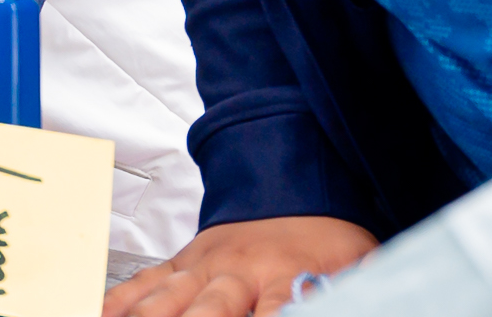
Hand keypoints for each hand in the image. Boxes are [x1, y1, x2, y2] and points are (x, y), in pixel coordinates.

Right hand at [103, 218, 376, 316]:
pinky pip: (144, 282)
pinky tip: (105, 313)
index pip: (280, 311)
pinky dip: (121, 300)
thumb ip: (363, 289)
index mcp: (289, 274)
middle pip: (210, 309)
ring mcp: (204, 264)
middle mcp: (240, 270)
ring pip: (168, 297)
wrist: (295, 188)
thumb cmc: (328, 242)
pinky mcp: (181, 261)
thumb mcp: (362, 265)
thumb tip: (385, 301)